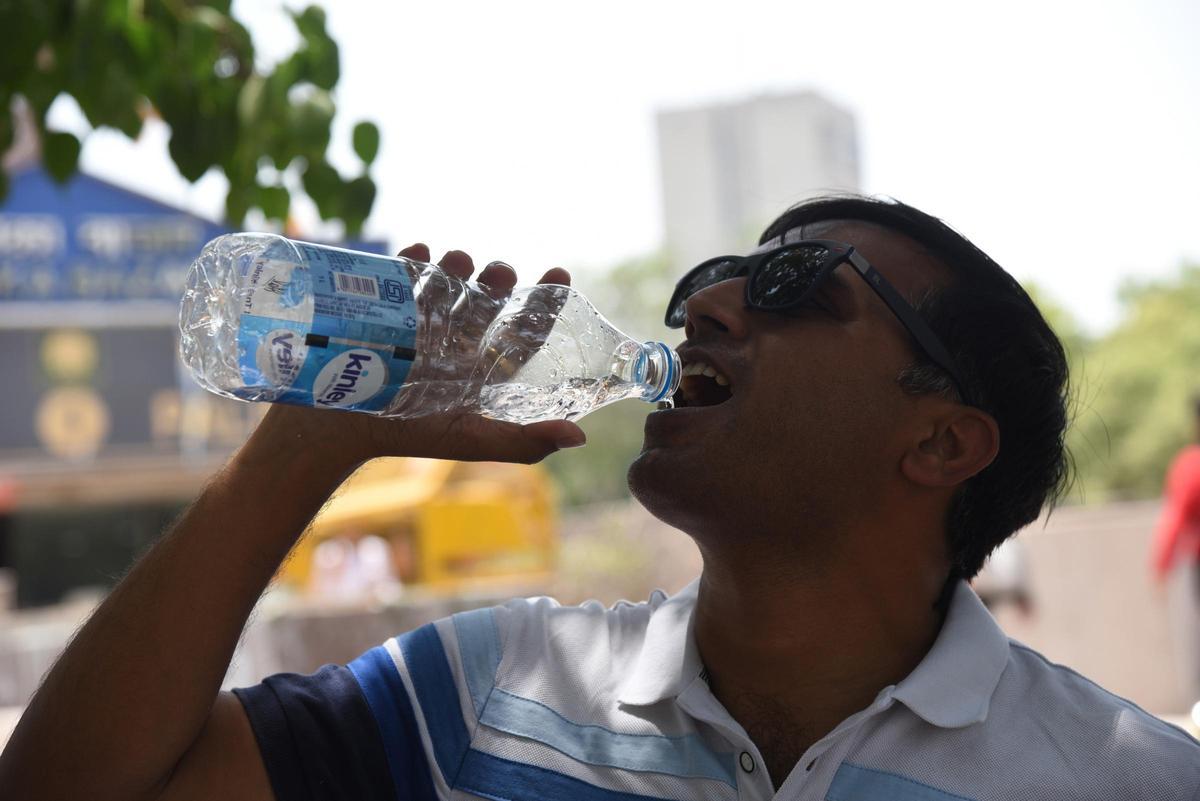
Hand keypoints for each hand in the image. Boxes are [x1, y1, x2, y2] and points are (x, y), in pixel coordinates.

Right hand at [253, 244, 585, 469]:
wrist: (329, 432)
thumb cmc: (403, 437)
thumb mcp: (467, 439)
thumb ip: (521, 441)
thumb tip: (578, 436)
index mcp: (476, 371)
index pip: (518, 335)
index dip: (543, 307)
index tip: (559, 272)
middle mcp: (450, 343)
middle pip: (482, 303)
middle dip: (495, 282)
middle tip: (500, 270)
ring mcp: (414, 322)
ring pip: (444, 283)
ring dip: (455, 267)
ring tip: (458, 259)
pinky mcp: (379, 309)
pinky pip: (398, 275)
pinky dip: (409, 260)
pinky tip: (419, 251)